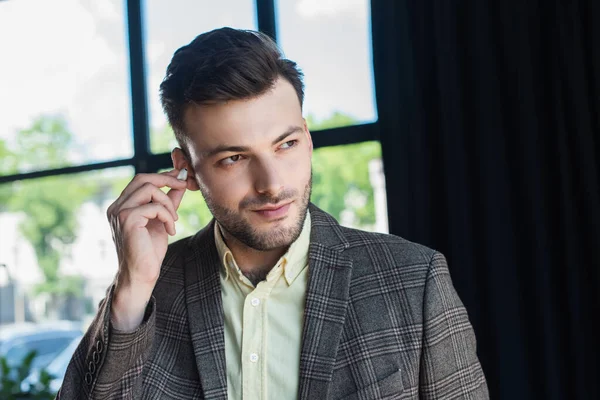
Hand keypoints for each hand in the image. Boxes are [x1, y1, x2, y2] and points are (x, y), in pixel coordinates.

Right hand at [106, 169, 187, 330]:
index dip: (162, 176)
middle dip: (166, 179)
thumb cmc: (149, 252)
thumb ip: (168, 201)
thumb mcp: (162, 221)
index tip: (179, 179)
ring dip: (168, 203)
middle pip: (142, 178)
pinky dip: (168, 216)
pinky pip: (154, 207)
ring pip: (149, 189)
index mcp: (121, 206)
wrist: (141, 275)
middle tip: (183, 186)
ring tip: (173, 220)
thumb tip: (180, 181)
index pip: (140, 180)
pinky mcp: (127, 220)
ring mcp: (119, 212)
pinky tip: (170, 230)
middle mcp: (116, 207)